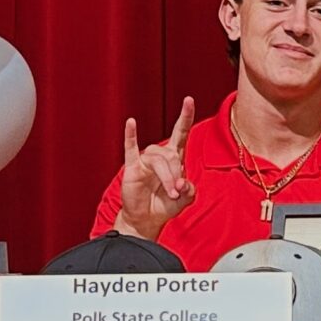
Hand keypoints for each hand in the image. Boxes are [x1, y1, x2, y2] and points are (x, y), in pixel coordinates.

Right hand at [117, 97, 196, 237]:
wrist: (147, 219)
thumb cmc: (166, 205)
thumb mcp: (186, 199)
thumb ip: (190, 189)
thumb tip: (181, 182)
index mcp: (175, 158)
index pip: (181, 132)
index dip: (185, 117)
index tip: (188, 100)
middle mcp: (160, 155)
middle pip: (172, 154)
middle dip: (176, 174)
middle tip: (176, 192)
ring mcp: (145, 160)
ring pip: (158, 159)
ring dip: (166, 177)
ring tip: (170, 192)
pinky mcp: (133, 167)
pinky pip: (131, 148)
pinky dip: (131, 135)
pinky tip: (131, 123)